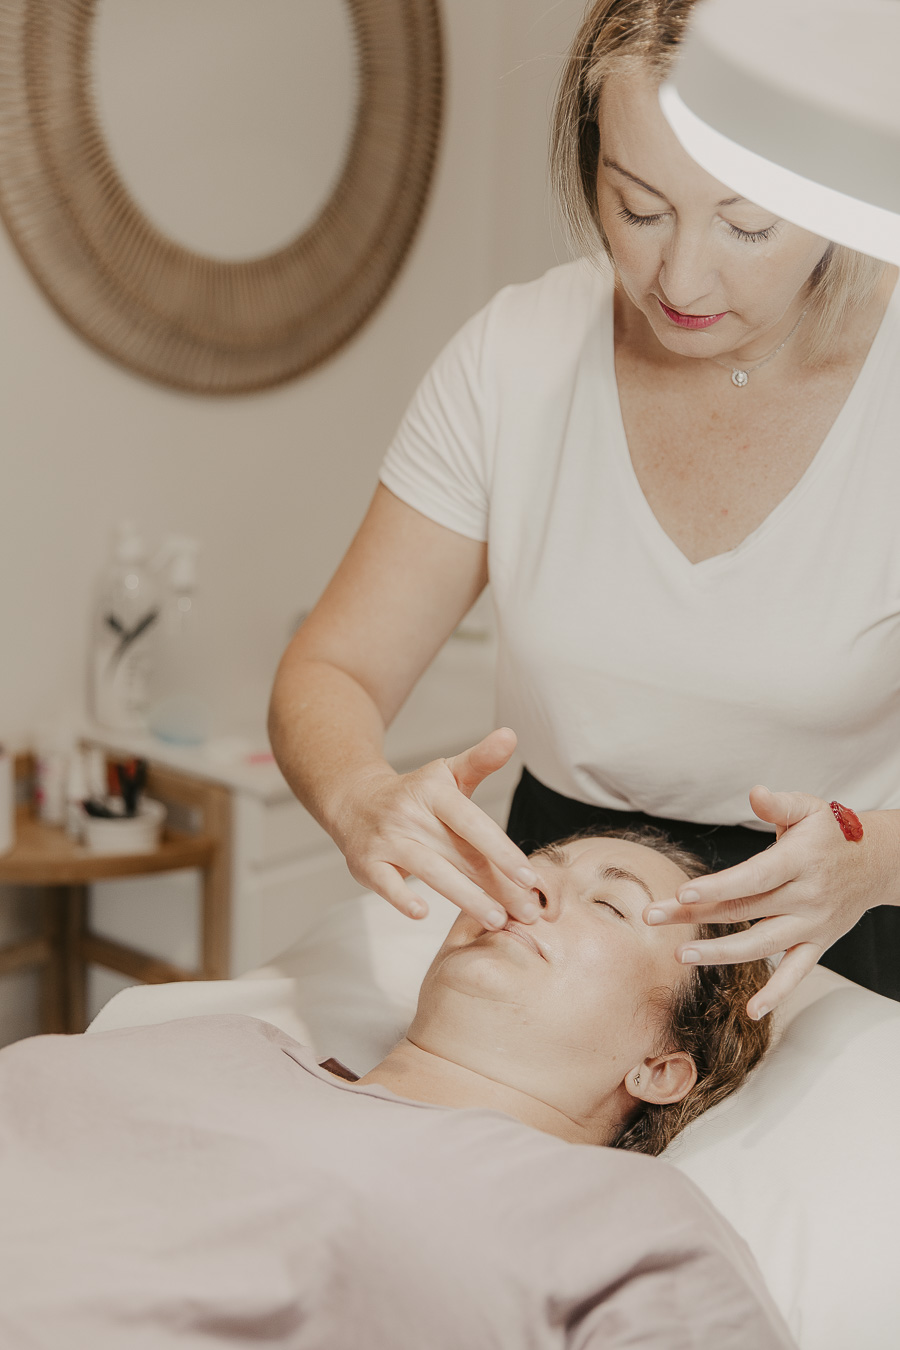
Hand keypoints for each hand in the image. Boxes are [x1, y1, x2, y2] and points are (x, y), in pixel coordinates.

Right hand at [332, 728, 541, 927]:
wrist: (355, 801)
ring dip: (465, 897)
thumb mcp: (446, 774)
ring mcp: (386, 839)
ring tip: (496, 919)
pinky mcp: (367, 863)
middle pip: (459, 854)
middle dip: (496, 886)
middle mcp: (409, 814)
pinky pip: (385, 883)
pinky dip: (401, 897)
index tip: (528, 877)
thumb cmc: (415, 795)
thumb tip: (511, 734)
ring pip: (430, 871)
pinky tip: (423, 913)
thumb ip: (480, 760)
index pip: (472, 822)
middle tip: (526, 912)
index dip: (501, 850)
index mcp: (433, 792)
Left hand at [641, 786, 899, 1018]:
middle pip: (744, 910)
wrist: (876, 862)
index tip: (684, 892)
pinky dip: (777, 993)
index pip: (753, 878)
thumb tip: (756, 793)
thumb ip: (779, 804)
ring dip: (721, 954)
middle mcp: (806, 896)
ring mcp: (812, 924)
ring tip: (682, 955)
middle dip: (694, 914)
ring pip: (762, 945)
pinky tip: (753, 1010)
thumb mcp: (809, 808)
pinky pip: (797, 973)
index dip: (719, 887)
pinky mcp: (818, 943)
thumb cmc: (833, 831)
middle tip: (652, 917)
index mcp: (799, 861)